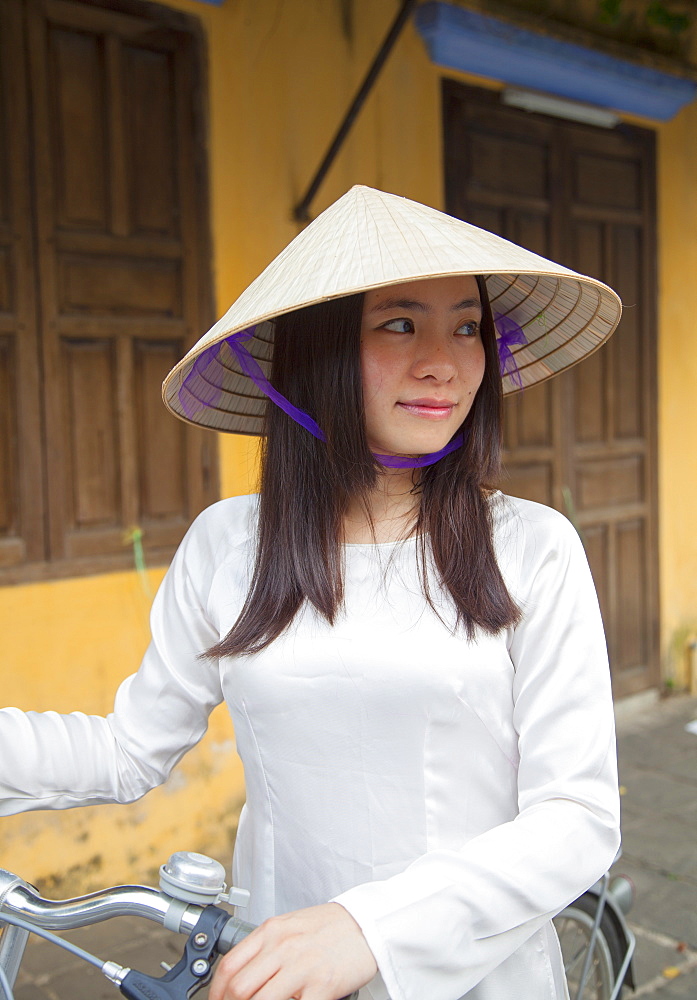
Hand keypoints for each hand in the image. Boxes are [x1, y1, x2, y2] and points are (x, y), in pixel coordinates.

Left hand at [209, 901, 377, 999]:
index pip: (229, 966)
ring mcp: (301, 967)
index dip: (216, 993)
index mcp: (271, 931)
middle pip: (239, 988)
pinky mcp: (322, 986)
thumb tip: (243, 975)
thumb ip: (266, 947)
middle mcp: (282, 947)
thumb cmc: (331, 926)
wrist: (367, 923)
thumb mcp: (291, 926)